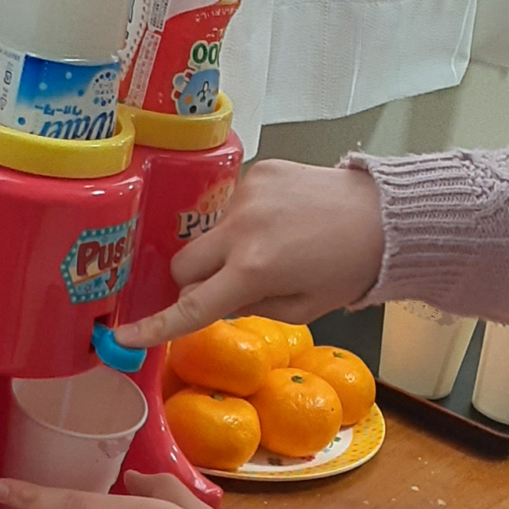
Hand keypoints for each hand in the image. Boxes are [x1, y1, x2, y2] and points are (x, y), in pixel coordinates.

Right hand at [117, 156, 385, 348]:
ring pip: (208, 233)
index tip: (123, 337)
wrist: (385, 216)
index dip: (156, 326)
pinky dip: (247, 219)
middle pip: (183, 265)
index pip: (192, 306)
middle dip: (194, 282)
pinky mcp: (257, 171)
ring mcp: (246, 195)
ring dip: (225, 248)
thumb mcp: (302, 309)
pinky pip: (232, 205)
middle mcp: (241, 230)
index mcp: (254, 271)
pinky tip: (283, 220)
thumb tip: (216, 299)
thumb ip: (251, 307)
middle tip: (229, 287)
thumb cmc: (348, 269)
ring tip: (275, 246)